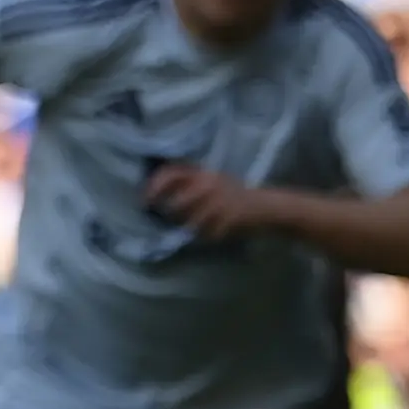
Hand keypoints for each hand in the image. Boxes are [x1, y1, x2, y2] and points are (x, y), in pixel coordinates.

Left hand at [140, 161, 285, 241]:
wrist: (263, 206)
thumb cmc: (230, 193)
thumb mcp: (209, 179)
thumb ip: (186, 182)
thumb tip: (152, 192)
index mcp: (203, 172)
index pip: (170, 173)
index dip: (153, 187)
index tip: (146, 200)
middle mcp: (209, 184)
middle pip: (176, 204)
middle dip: (171, 215)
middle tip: (172, 219)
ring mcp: (219, 202)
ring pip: (190, 222)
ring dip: (191, 227)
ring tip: (199, 225)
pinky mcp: (228, 219)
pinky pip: (206, 233)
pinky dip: (206, 236)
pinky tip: (214, 231)